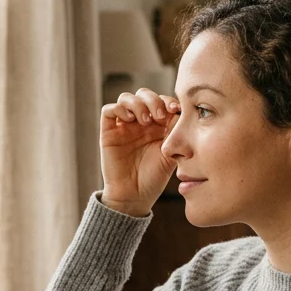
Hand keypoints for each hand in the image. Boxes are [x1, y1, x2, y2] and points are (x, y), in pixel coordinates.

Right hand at [100, 88, 180, 216]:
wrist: (134, 196)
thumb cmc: (154, 178)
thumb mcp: (170, 153)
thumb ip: (175, 132)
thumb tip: (181, 111)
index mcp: (158, 125)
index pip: (161, 101)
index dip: (168, 100)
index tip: (176, 109)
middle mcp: (140, 122)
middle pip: (144, 94)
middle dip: (153, 100)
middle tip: (159, 115)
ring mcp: (124, 125)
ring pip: (127, 98)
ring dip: (137, 103)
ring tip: (144, 120)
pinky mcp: (109, 131)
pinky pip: (109, 110)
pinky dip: (119, 108)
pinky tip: (130, 119)